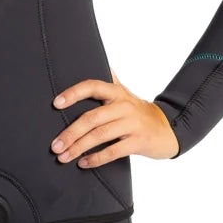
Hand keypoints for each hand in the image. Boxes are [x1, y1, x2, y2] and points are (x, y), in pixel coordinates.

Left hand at [49, 69, 179, 165]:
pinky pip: (113, 151)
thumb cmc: (138, 112)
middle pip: (91, 118)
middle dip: (70, 133)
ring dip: (78, 148)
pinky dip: (96, 159)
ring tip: (63, 157)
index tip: (56, 103)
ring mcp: (132, 124)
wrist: (167, 129)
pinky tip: (83, 163)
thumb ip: (109, 81)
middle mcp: (124, 106)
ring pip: (99, 136)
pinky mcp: (138, 141)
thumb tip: (93, 59)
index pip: (92, 86)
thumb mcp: (124, 94)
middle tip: (54, 146)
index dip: (73, 93)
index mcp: (117, 92)